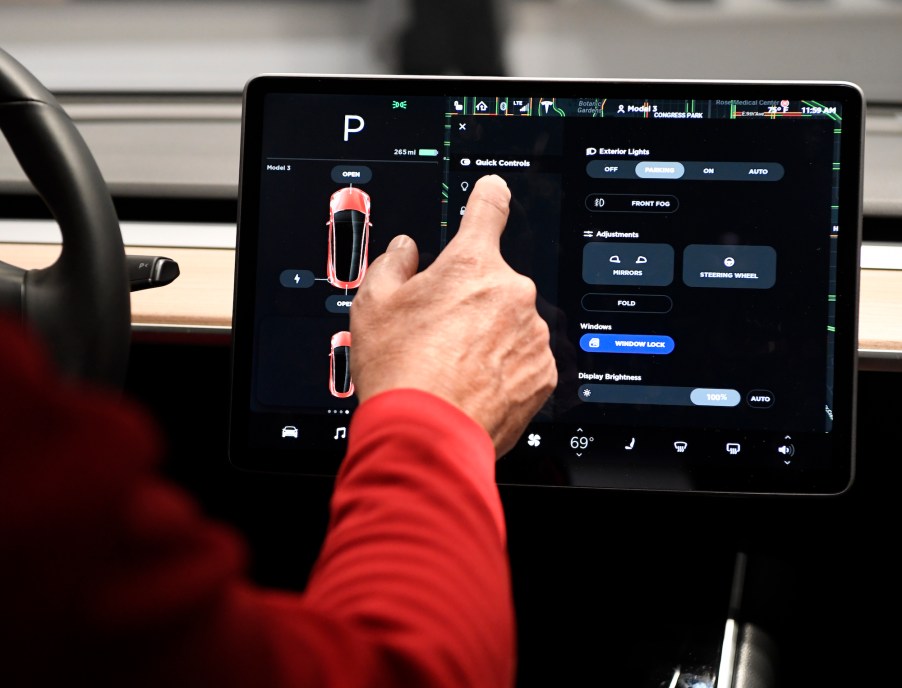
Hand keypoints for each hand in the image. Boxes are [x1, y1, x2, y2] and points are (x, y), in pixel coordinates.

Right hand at [350, 174, 556, 456]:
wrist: (427, 435)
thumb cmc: (401, 369)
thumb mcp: (373, 304)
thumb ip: (392, 264)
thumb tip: (406, 252)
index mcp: (471, 264)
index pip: (488, 210)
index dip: (488, 197)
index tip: (493, 191)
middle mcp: (512, 293)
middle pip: (492, 283)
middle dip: (470, 300)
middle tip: (439, 333)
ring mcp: (532, 334)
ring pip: (510, 324)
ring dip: (489, 336)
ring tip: (453, 367)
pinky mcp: (543, 374)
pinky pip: (524, 360)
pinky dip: (504, 370)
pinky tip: (474, 386)